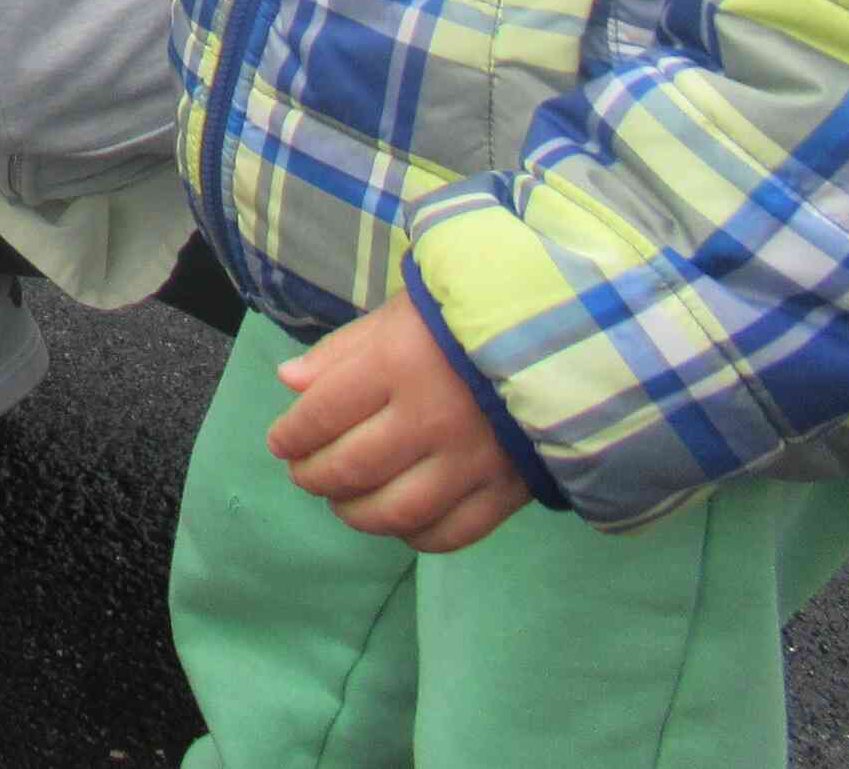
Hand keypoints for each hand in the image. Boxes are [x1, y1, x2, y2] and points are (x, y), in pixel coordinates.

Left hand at [265, 294, 533, 552]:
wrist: (569, 336)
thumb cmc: (470, 318)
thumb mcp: (401, 314)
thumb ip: (343, 350)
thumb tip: (288, 382)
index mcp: (400, 362)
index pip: (323, 412)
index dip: (292, 434)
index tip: (279, 442)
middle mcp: (433, 416)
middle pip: (352, 467)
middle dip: (314, 476)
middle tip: (302, 473)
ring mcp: (473, 459)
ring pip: (396, 511)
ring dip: (355, 514)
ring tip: (341, 501)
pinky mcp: (509, 490)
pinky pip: (451, 533)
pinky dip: (414, 536)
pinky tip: (398, 521)